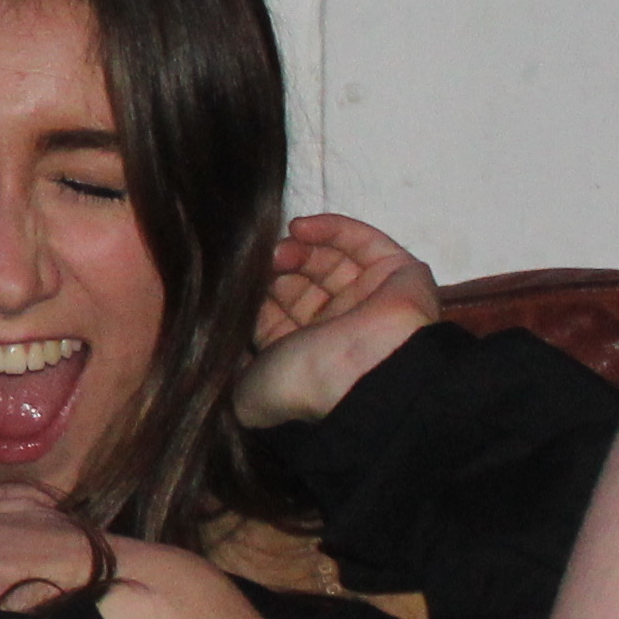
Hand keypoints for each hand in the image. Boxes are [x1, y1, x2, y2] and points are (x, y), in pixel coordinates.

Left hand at [238, 214, 437, 425]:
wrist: (365, 373)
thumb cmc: (305, 380)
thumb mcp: (246, 391)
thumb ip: (227, 372)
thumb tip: (217, 351)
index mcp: (307, 354)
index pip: (276, 311)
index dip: (256, 291)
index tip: (237, 279)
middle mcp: (338, 326)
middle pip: (303, 281)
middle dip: (278, 266)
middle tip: (262, 259)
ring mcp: (370, 299)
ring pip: (332, 260)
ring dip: (302, 248)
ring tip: (281, 246)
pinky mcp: (400, 272)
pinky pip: (365, 242)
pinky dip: (332, 229)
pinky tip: (300, 228)